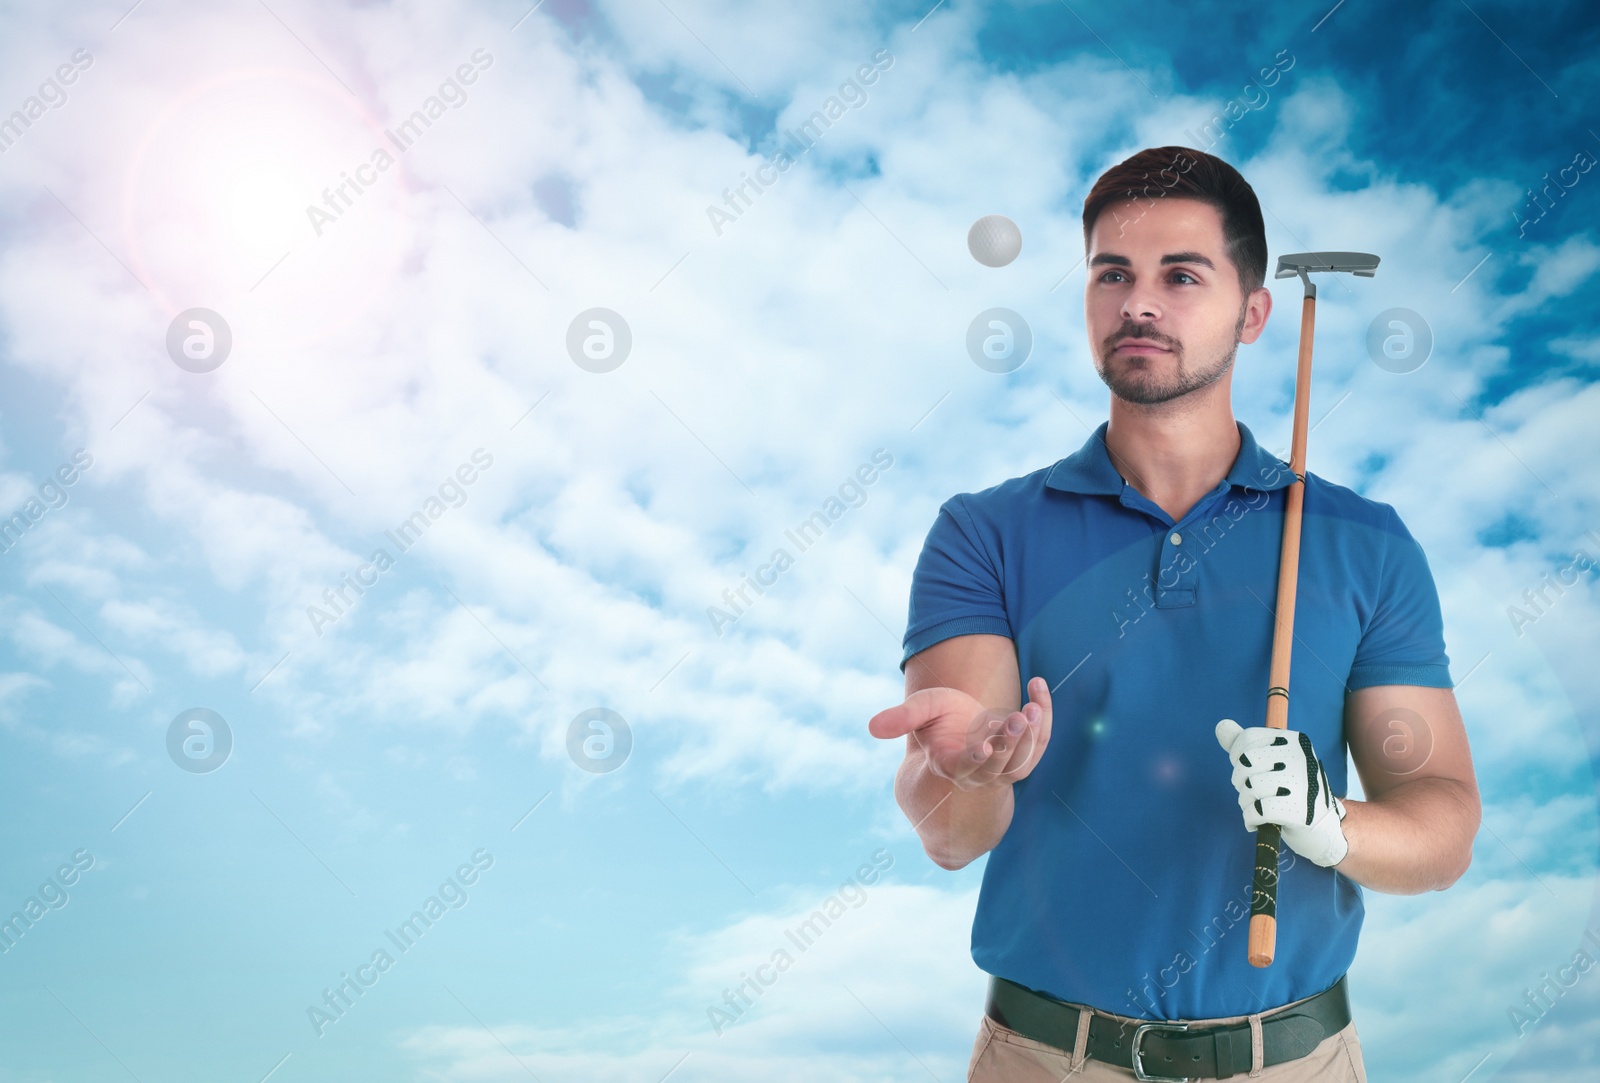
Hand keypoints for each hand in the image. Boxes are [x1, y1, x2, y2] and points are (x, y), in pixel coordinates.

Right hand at [870, 677, 1052, 790]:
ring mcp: (1004, 768)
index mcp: (949, 764)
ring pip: (1023, 762)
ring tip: (1033, 704)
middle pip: (999, 768)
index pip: (963, 769)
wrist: (961, 729)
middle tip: (1019, 717)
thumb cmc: (938, 721)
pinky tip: (1037, 686)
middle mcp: (979, 771)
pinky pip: (1039, 743)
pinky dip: (1044, 718)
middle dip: (1011, 744)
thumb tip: (871, 727)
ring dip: (1032, 735)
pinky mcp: (1023, 756)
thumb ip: (900, 718)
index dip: (974, 761)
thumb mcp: (920, 712)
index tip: (985, 748)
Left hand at [1214, 719, 1347, 866]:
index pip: (1248, 738)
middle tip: (1254, 792)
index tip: (1249, 770)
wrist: (1323, 829)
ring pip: (1250, 787)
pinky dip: (1250, 818)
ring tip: (1258, 807)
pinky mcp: (1300, 812)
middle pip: (1245, 762)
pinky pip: (1256, 811)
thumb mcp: (1271, 762)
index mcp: (1296, 741)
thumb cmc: (1290, 791)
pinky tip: (1258, 821)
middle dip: (1240, 781)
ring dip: (1246, 802)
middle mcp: (1302, 758)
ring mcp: (1303, 784)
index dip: (1237, 757)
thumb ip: (1244, 744)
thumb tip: (1221, 726)